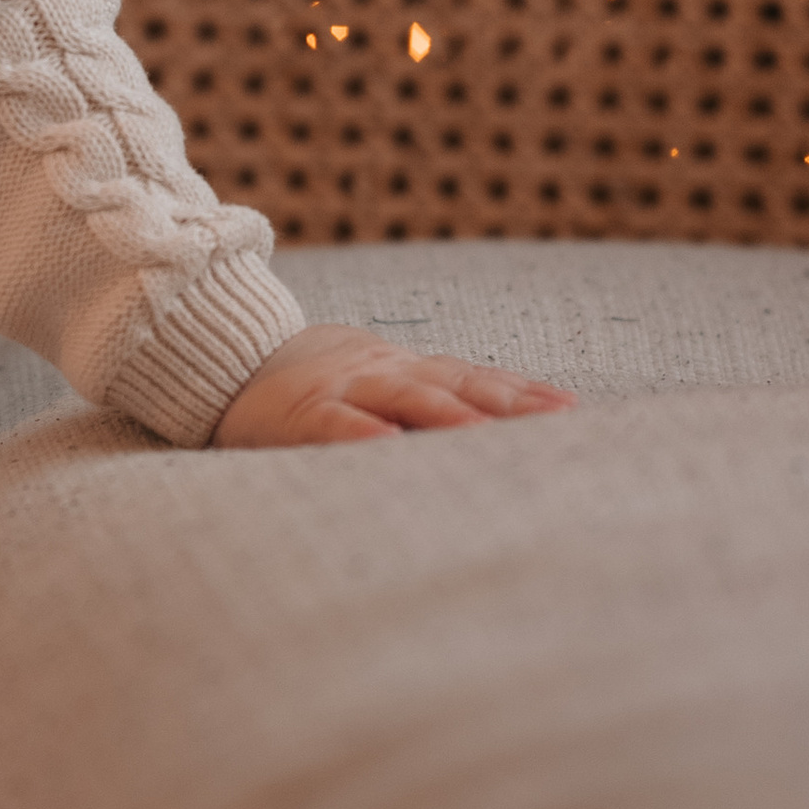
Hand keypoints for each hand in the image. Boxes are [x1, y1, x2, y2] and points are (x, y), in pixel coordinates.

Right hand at [213, 322, 576, 449]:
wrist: (239, 363)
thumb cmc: (326, 393)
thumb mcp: (382, 392)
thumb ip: (431, 406)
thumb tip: (502, 436)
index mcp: (409, 373)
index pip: (475, 379)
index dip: (521, 392)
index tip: (570, 410)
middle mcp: (385, 375)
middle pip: (454, 385)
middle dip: (504, 402)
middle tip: (554, 421)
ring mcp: (344, 390)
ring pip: (402, 398)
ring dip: (446, 415)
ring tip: (486, 432)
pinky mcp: (301, 414)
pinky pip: (334, 424)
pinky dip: (361, 433)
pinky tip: (387, 445)